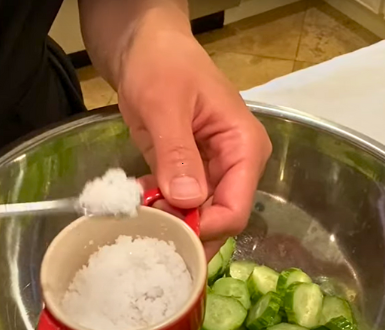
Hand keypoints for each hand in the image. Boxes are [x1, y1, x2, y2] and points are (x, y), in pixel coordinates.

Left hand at [117, 24, 271, 258]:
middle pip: (220, 220)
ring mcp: (212, 171)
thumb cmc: (161, 64)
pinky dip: (161, 208)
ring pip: (199, 217)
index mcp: (244, 148)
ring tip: (140, 209)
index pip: (235, 208)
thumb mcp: (165, 104)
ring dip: (171, 222)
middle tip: (147, 222)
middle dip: (186, 230)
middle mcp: (235, 166)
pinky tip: (140, 198)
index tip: (165, 227)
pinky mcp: (190, 173)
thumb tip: (187, 199)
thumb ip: (177, 152)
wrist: (144, 46)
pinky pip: (181, 204)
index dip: (204, 228)